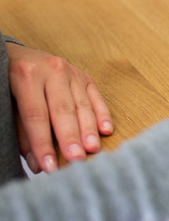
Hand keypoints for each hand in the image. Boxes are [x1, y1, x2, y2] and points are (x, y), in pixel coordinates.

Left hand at [7, 43, 113, 172]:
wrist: (17, 54)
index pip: (36, 116)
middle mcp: (52, 70)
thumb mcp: (10, 104)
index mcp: (26, 75)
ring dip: (88, 130)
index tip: (49, 166)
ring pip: (82, 106)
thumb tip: (37, 165)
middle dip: (70, 137)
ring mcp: (72, 72)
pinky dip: (103, 115)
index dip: (43, 143)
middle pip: (62, 110)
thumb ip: (23, 134)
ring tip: (92, 150)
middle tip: (76, 159)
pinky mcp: (86, 77)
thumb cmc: (11, 84)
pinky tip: (106, 131)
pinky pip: (97, 98)